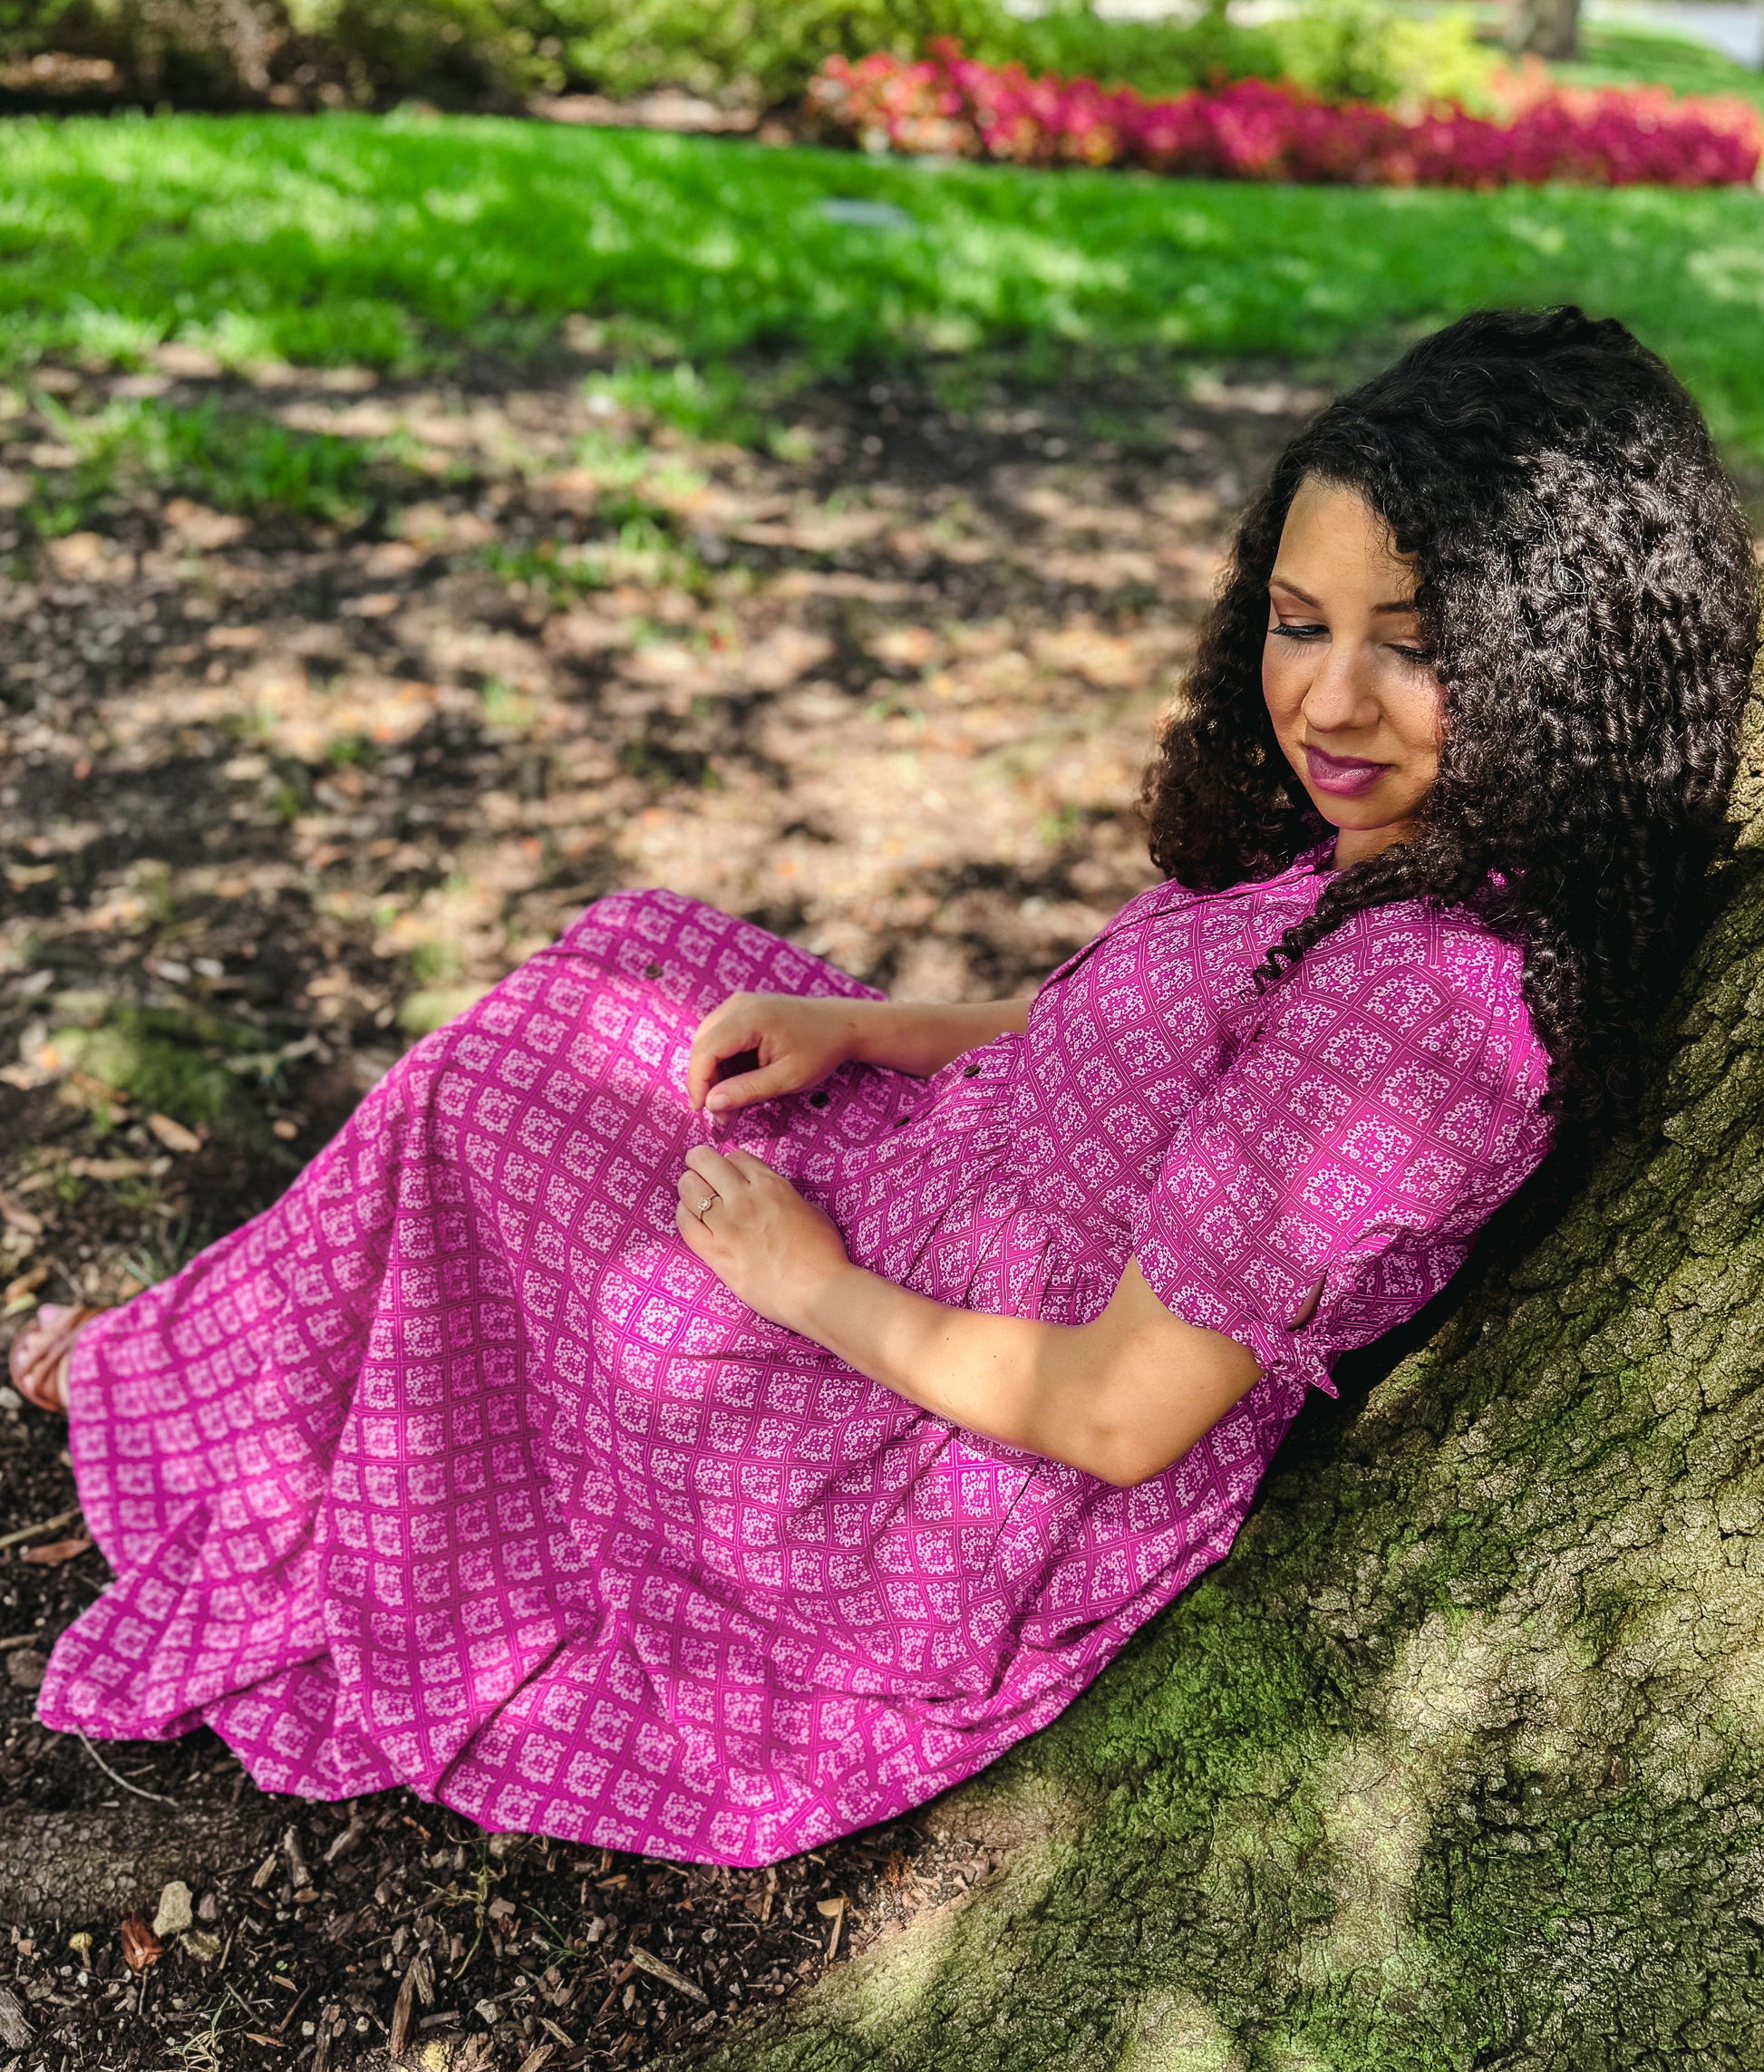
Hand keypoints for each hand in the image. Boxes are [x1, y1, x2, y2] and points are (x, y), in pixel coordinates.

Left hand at [675, 1145, 852, 1329]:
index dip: (729, 1163)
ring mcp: (726, 1225)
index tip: (728, 1172)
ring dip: (690, 1186)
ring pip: (690, 1188)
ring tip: (693, 1193)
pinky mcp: (714, 1252)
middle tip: (699, 1168)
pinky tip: (689, 1215)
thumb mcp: (810, 1210)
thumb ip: (785, 1196)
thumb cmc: (823, 1254)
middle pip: (705, 1162)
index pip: (735, 1157)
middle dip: (700, 1161)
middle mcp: (744, 1198)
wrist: (818, 1292)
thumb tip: (771, 1197)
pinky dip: (683, 1214)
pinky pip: (685, 1223)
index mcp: (771, 1185)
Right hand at [686, 992, 867, 1114]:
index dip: (697, 1082)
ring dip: (710, 1071)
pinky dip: (719, 1060)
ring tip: (728, 1101)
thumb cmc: (819, 1051)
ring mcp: (739, 1004)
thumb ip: (747, 1090)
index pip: (706, 1049)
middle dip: (703, 1080)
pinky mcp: (741, 1009)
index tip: (702, 1111)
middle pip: (701, 1044)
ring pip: (706, 1041)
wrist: (840, 1024)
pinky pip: (717, 1036)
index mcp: (751, 1017)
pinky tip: (733, 1082)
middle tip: (718, 1112)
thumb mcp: (787, 1078)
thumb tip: (711, 1104)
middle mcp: (739, 1004)